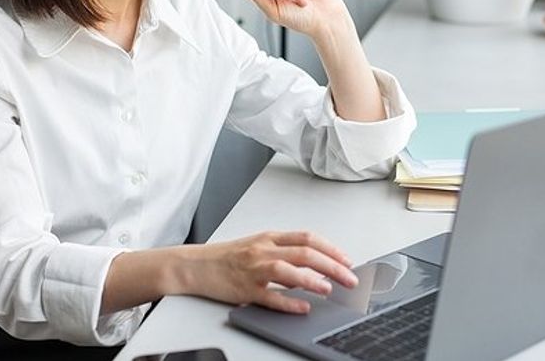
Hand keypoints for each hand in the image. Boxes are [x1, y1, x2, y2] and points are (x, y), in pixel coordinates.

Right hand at [184, 230, 358, 313]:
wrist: (195, 265)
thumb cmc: (227, 257)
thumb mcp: (258, 245)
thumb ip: (284, 251)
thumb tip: (312, 265)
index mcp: (269, 237)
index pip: (308, 238)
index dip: (331, 249)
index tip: (347, 260)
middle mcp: (264, 250)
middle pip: (305, 253)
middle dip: (332, 265)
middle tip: (349, 278)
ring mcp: (254, 269)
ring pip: (288, 271)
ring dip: (312, 280)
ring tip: (330, 288)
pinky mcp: (245, 290)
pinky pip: (270, 298)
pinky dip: (289, 303)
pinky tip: (303, 307)